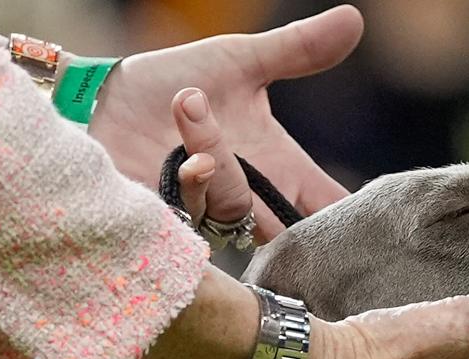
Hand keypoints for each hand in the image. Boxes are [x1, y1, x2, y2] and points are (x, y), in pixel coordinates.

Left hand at [87, 5, 362, 238]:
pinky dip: (190, 180)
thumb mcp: (240, 61)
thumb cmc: (172, 83)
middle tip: (276, 167)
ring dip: (218, 160)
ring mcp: (212, 214)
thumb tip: (355, 18)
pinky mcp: (171, 223)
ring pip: (237, 208)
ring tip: (189, 105)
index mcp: (279, 169)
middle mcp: (250, 198)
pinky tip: (177, 153)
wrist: (100, 98)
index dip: (350, 219)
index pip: (329, 207)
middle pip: (295, 229)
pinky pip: (193, 215)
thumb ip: (297, 50)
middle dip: (294, 213)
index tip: (368, 216)